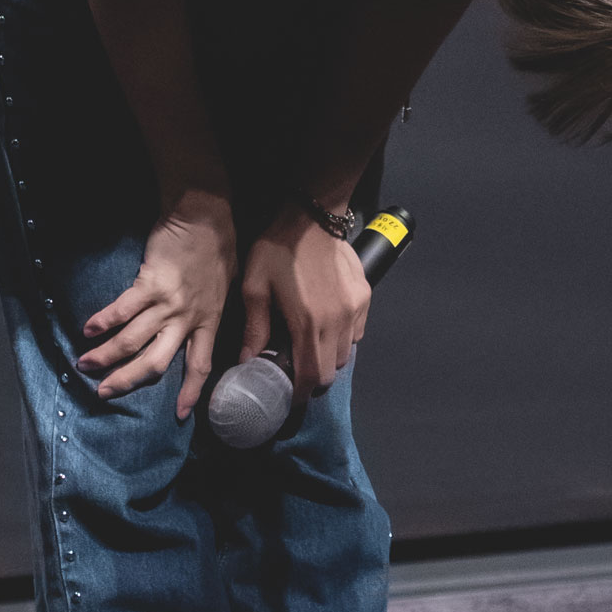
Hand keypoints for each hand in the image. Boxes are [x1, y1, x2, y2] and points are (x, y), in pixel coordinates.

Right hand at [77, 192, 236, 416]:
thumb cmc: (218, 244)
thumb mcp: (227, 284)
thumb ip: (211, 309)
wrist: (204, 212)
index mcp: (210, 320)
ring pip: (133, 340)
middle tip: (104, 393)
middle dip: (128, 381)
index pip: (201, 366)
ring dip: (106, 356)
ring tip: (85, 365)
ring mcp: (168, 302)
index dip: (189, 392)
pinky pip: (122, 309)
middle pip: (156, 362)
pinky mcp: (149, 282)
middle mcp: (188, 318)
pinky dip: (103, 321)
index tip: (179, 415)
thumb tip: (199, 326)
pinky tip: (87, 329)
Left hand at [241, 208, 371, 398]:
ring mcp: (355, 309)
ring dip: (329, 357)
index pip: (312, 376)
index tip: (290, 396)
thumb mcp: (255, 285)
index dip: (301, 393)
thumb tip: (247, 360)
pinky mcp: (365, 296)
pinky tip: (327, 325)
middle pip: (332, 370)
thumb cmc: (278, 248)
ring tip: (311, 346)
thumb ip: (254, 327)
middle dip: (315, 376)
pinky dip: (344, 337)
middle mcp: (337, 322)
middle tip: (297, 369)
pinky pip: (358, 331)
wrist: (312, 215)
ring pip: (347, 352)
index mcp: (308, 323)